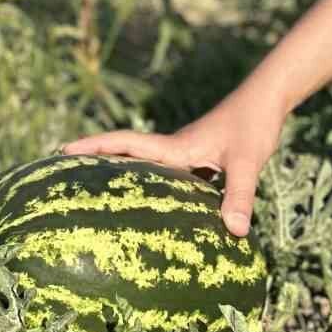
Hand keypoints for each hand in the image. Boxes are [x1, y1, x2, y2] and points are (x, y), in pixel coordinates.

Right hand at [59, 85, 285, 238]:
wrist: (270, 99)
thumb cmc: (255, 124)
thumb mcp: (248, 162)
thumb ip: (240, 195)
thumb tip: (234, 232)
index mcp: (176, 147)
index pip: (126, 145)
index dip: (94, 147)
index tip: (62, 150)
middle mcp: (176, 149)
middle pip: (128, 155)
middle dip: (97, 161)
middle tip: (64, 174)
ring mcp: (187, 154)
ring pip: (148, 166)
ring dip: (125, 174)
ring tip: (100, 196)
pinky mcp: (201, 158)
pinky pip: (171, 176)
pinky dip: (157, 186)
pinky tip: (160, 207)